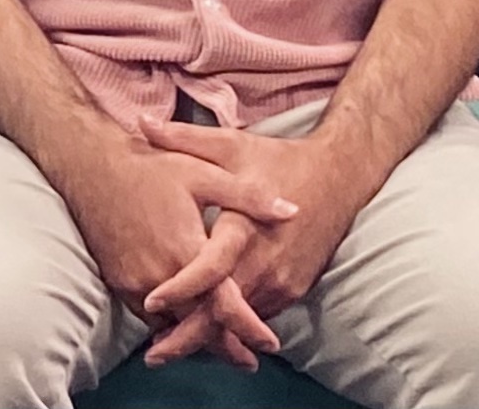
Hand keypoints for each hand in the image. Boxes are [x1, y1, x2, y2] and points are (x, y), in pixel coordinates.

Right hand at [55, 136, 295, 362]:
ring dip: (197, 338)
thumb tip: (292, 211)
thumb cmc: (151, 167)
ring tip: (221, 347)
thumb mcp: (205, 171)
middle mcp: (161, 274)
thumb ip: (249, 197)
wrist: (92, 166)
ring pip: (172, 326)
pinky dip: (170, 326)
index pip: (223, 303)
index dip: (248, 328)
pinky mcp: (120, 282)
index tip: (269, 344)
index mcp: (186, 248)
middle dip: (226, 346)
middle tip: (248, 360)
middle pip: (199, 325)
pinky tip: (183, 324)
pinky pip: (149, 317)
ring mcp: (137, 281)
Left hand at [134, 121, 356, 365]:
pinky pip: (257, 314)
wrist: (339, 176)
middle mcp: (265, 262)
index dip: (181, 287)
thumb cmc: (279, 159)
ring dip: (210, 335)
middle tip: (154, 355)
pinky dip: (233, 325)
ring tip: (171, 347)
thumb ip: (183, 138)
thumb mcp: (231, 144)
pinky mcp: (293, 290)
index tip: (151, 300)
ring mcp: (282, 280)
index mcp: (245, 226)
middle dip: (188, 336)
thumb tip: (139, 123)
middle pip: (223, 310)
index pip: (211, 268)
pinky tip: (209, 331)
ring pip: (241, 320)